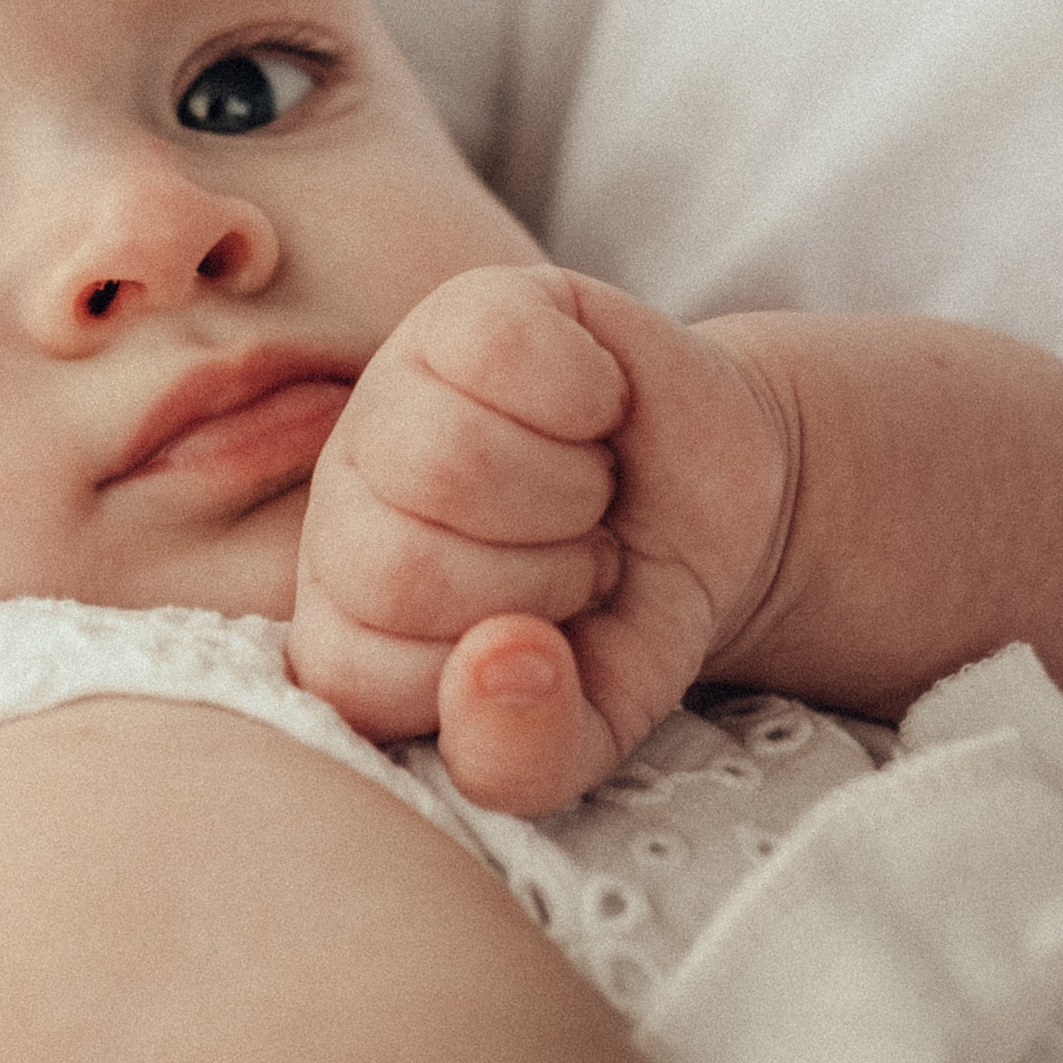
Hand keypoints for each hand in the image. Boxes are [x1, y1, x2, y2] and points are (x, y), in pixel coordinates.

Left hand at [287, 265, 793, 814]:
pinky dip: (587, 393)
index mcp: (341, 621)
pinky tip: (594, 409)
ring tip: (583, 494)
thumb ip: (524, 754)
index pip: (362, 678)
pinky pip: (505, 352)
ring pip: (447, 458)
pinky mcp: (465, 308)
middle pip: (399, 563)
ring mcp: (392, 395)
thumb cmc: (627, 620)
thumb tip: (497, 662)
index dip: (493, 677)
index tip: (545, 645)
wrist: (721, 507)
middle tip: (576, 561)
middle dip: (537, 581)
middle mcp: (342, 507)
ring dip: (565, 493)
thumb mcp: (590, 726)